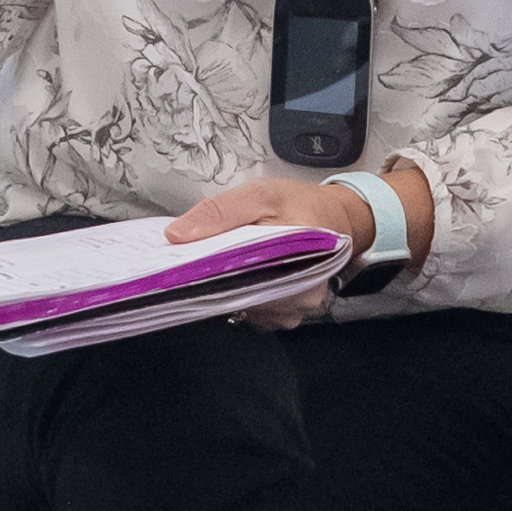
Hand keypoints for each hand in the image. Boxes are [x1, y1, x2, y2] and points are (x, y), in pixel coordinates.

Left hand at [170, 169, 392, 328]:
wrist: (333, 219)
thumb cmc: (299, 205)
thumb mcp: (259, 194)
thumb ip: (219, 211)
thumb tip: (178, 234)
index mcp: (298, 254)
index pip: (238, 274)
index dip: (207, 268)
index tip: (189, 260)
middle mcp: (301, 292)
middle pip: (238, 295)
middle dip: (217, 277)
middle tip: (212, 255)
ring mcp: (295, 309)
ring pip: (244, 306)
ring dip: (229, 287)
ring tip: (232, 263)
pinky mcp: (288, 316)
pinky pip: (253, 312)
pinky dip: (242, 295)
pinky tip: (244, 276)